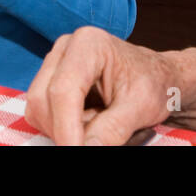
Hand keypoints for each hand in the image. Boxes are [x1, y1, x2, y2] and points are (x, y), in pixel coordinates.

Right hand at [25, 26, 179, 145]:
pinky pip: (41, 114)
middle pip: (43, 100)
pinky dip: (62, 127)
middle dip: (65, 131)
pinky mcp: (50, 81)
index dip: (66, 128)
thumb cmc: (153, 84)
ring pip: (38, 110)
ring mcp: (55, 64)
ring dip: (63, 130)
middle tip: (98, 141)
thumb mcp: (141, 107)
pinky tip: (88, 121)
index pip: (63, 90)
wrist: (157, 78)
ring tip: (99, 124)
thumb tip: (86, 149)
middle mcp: (65, 49)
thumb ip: (113, 129)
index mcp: (89, 44)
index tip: (76, 151)